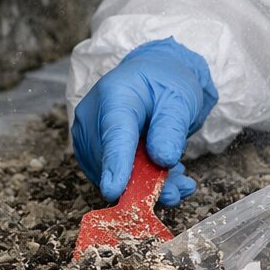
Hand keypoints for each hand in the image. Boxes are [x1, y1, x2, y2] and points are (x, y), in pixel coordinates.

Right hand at [72, 38, 217, 205]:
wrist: (156, 78)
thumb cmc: (166, 84)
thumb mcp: (180, 100)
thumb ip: (171, 129)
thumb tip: (163, 159)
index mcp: (114, 95)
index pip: (114, 135)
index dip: (115, 164)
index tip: (113, 191)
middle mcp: (92, 116)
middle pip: (110, 161)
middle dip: (144, 183)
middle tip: (181, 188)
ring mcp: (88, 136)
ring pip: (110, 175)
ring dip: (146, 187)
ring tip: (179, 182)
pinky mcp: (92, 152)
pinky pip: (112, 177)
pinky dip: (140, 184)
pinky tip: (164, 177)